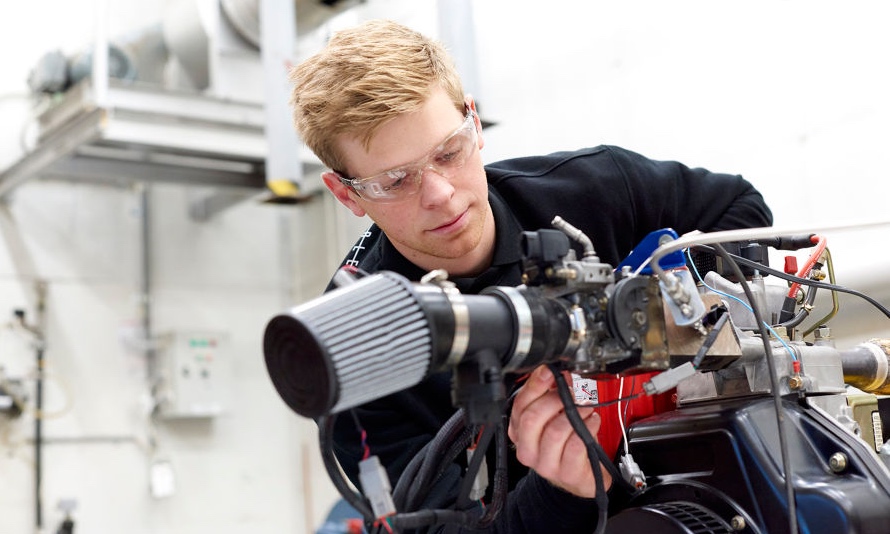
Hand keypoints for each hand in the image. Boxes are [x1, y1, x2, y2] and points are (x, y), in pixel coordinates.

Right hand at [507, 365, 611, 497]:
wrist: (579, 476)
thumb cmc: (565, 443)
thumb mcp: (553, 416)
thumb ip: (550, 393)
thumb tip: (556, 372)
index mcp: (518, 432)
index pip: (519, 405)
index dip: (536, 385)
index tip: (550, 372)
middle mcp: (527, 450)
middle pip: (532, 418)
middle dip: (555, 399)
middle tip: (572, 392)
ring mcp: (545, 464)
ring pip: (555, 431)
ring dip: (574, 413)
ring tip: (586, 406)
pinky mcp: (566, 473)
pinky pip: (575, 446)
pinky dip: (587, 428)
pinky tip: (593, 421)